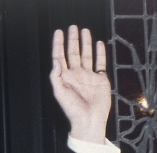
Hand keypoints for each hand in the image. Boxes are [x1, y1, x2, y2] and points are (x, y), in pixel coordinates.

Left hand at [50, 26, 111, 144]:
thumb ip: (56, 77)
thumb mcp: (60, 93)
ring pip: (86, 55)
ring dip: (85, 43)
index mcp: (65, 77)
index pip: (60, 57)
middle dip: (72, 40)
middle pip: (73, 53)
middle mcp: (76, 75)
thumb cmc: (73, 110)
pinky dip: (100, 53)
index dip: (58, 44)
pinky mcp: (100, 79)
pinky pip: (100, 63)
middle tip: (72, 27)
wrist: (89, 121)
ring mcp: (88, 76)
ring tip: (84, 31)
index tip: (59, 33)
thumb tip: (56, 61)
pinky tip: (98, 44)